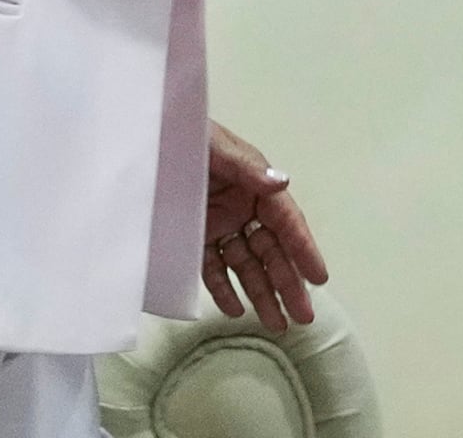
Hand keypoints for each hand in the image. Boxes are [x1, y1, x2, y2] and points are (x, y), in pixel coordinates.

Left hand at [202, 120, 328, 326]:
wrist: (142, 142)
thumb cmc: (183, 137)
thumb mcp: (216, 147)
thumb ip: (247, 168)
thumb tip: (282, 183)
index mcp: (255, 185)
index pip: (286, 221)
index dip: (303, 249)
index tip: (320, 277)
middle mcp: (243, 208)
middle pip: (271, 251)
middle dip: (288, 283)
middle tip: (303, 317)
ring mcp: (219, 225)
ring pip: (246, 265)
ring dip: (261, 293)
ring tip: (276, 324)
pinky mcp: (194, 238)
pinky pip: (212, 267)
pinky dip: (223, 288)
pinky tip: (235, 309)